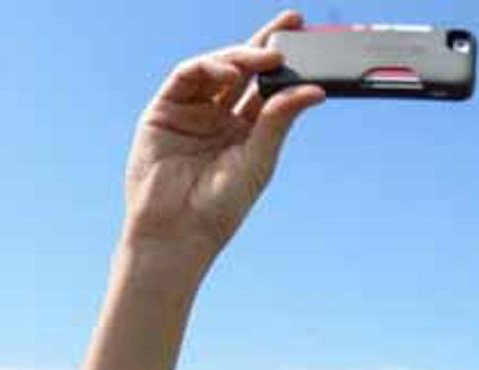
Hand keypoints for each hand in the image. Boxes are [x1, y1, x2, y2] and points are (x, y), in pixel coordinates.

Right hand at [121, 11, 323, 263]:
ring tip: (264, 58)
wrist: (177, 234)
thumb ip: (279, 120)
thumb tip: (314, 89)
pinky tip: (230, 71)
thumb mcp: (258, 161)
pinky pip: (187, 76)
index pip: (266, 85)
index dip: (284, 58)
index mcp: (244, 130)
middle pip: (242, 68)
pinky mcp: (164, 109)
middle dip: (264, 42)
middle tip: (290, 25)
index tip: (303, 33)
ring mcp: (190, 110)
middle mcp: (217, 115)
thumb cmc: (219, 209)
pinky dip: (209, 67)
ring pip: (216, 67)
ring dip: (240, 56)